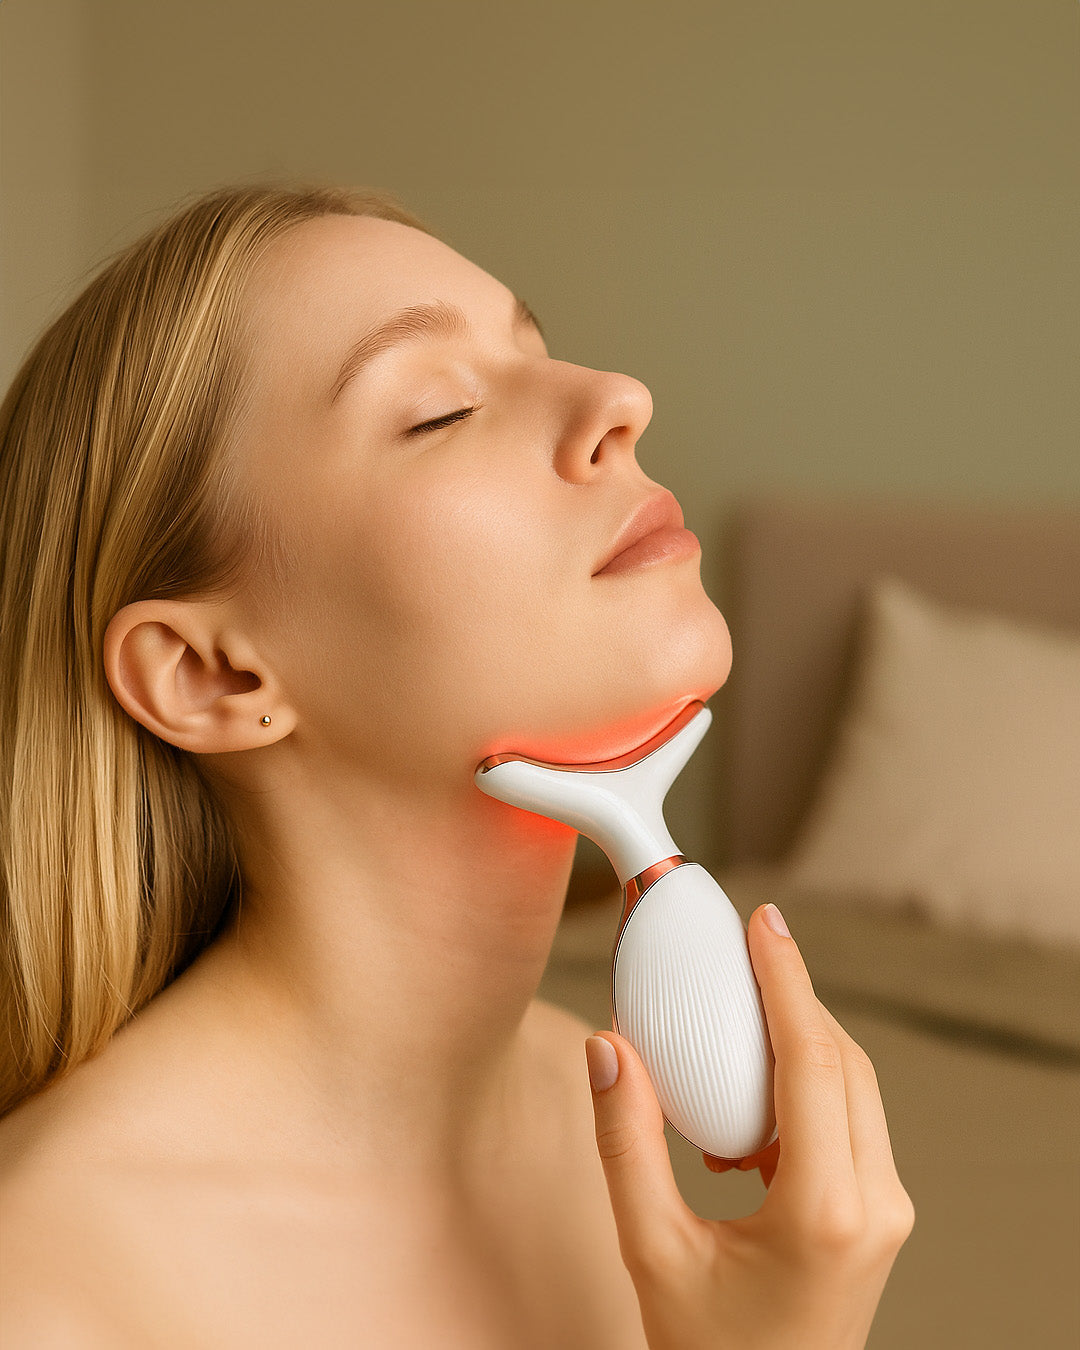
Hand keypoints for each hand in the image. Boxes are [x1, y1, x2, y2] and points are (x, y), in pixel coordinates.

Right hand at [584, 903, 914, 1349]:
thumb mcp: (651, 1250)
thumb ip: (626, 1144)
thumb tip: (609, 1047)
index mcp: (826, 1210)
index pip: (814, 1061)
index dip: (788, 979)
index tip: (765, 922)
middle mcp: (875, 1203)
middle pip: (845, 1061)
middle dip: (796, 994)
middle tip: (748, 944)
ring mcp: (887, 1211)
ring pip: (855, 1085)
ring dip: (804, 1035)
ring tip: (743, 1004)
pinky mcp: (878, 1214)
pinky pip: (850, 1117)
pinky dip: (807, 1080)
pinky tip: (751, 1088)